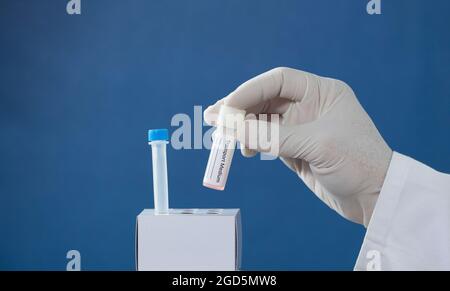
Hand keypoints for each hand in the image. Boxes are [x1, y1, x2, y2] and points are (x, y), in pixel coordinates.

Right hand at [204, 67, 392, 225]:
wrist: (375, 197)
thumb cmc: (358, 163)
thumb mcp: (315, 144)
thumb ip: (271, 136)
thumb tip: (232, 128)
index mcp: (321, 92)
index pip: (278, 81)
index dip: (249, 90)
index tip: (227, 107)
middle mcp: (310, 105)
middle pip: (265, 99)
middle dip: (239, 108)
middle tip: (213, 118)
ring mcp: (301, 128)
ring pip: (262, 120)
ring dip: (241, 127)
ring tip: (221, 138)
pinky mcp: (296, 148)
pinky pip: (265, 140)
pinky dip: (251, 143)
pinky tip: (242, 150)